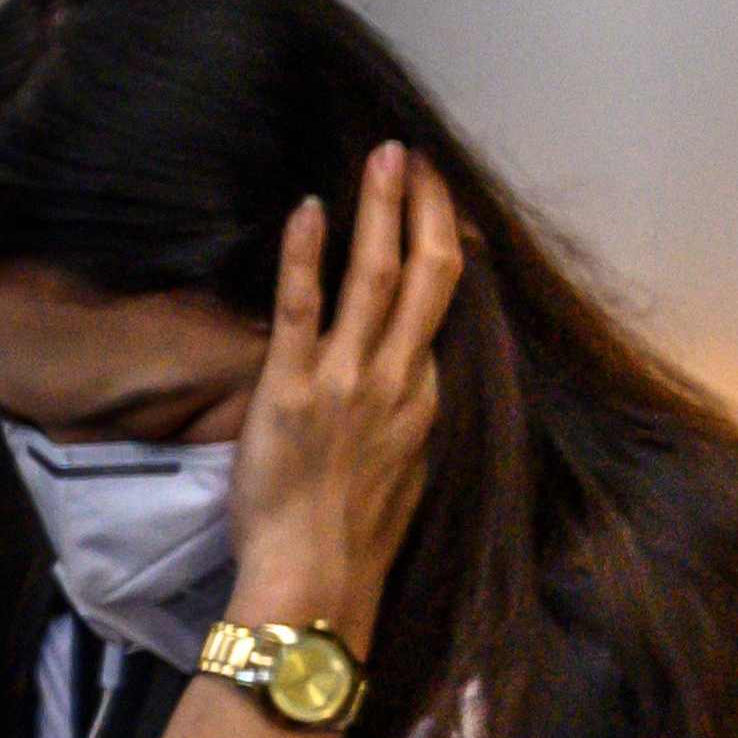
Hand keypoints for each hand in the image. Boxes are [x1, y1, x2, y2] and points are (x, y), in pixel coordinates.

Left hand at [228, 144, 459, 635]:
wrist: (320, 579)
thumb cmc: (356, 540)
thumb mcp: (408, 473)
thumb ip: (408, 418)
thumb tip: (407, 383)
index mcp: (428, 399)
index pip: (443, 310)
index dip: (443, 251)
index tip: (436, 210)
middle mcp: (400, 380)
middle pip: (430, 276)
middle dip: (425, 209)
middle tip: (415, 158)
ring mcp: (351, 381)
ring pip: (379, 277)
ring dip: (382, 209)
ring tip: (383, 158)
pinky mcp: (295, 388)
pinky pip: (304, 308)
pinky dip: (308, 255)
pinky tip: (308, 209)